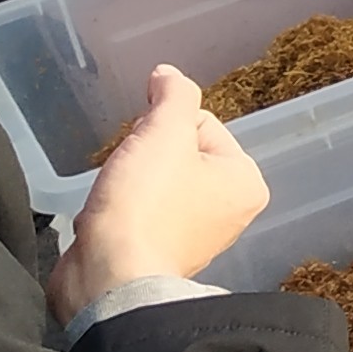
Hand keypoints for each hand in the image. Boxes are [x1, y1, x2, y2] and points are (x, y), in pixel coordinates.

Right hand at [47, 67, 265, 322]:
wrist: (108, 277)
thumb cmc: (146, 201)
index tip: (147, 151)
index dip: (165, 128)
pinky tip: (107, 219)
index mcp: (246, 181)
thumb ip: (173, 95)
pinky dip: (118, 209)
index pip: (201, 124)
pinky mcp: (160, 252)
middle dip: (145, 155)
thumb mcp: (165, 132)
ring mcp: (196, 235)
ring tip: (116, 199)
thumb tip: (168, 74)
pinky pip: (138, 211)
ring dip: (128, 181)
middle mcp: (231, 210)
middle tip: (129, 176)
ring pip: (153, 180)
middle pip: (178, 151)